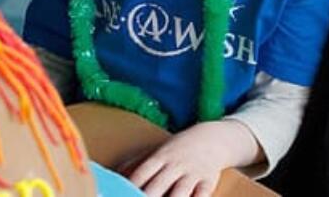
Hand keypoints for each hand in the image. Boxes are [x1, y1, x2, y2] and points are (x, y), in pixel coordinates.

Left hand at [126, 121, 255, 196]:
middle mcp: (175, 165)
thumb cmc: (179, 149)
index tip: (120, 194)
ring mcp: (192, 173)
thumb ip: (137, 163)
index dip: (131, 186)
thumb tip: (115, 174)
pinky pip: (202, 194)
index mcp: (160, 157)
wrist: (213, 138)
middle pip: (158, 185)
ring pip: (181, 192)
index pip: (142, 173)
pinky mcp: (208, 181)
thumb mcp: (158, 151)